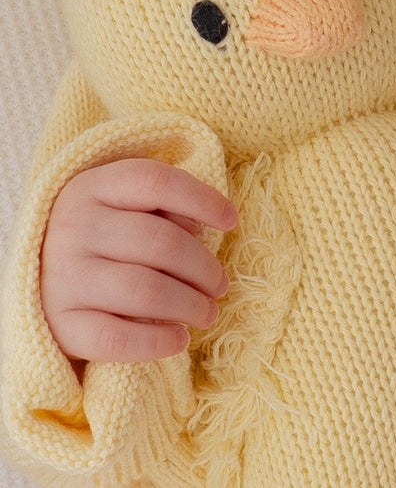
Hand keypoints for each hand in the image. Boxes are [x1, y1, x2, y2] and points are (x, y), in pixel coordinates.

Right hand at [40, 158, 236, 364]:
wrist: (34, 275)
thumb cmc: (99, 234)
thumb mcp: (122, 204)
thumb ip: (162, 207)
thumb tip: (203, 229)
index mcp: (93, 187)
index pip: (157, 182)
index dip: (203, 199)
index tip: (231, 221)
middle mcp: (74, 227)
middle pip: (161, 243)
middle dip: (204, 268)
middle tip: (221, 285)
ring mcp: (63, 277)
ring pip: (145, 291)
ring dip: (189, 305)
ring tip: (208, 312)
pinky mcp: (60, 325)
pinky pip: (115, 340)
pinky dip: (155, 343)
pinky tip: (179, 340)